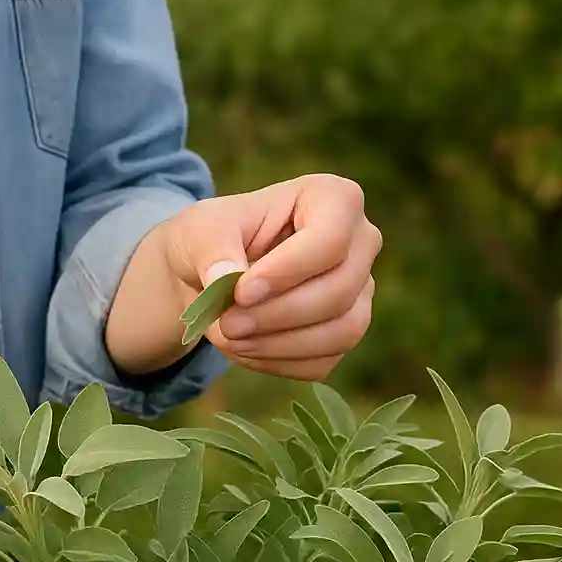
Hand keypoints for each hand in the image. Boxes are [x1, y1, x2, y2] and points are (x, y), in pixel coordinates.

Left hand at [162, 173, 380, 380]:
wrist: (207, 272)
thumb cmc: (213, 238)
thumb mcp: (201, 230)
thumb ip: (212, 250)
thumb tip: (225, 281)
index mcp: (334, 199)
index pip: (330, 240)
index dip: (286, 272)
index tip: (240, 291)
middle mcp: (360, 243)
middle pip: (338, 291)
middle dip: (277, 315)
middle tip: (227, 323)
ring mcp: (358, 290)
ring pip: (341, 332)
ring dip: (278, 345)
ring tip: (229, 338)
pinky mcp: (343, 331)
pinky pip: (323, 361)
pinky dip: (277, 362)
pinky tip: (244, 349)